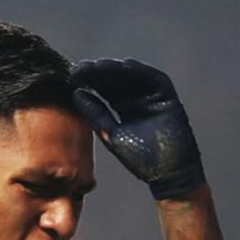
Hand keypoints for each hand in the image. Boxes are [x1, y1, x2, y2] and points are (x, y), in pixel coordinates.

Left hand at [71, 58, 204, 199]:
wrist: (167, 173)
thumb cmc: (140, 159)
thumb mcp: (111, 134)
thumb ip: (96, 114)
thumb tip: (76, 94)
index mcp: (121, 107)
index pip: (104, 89)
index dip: (89, 81)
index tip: (72, 75)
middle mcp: (135, 98)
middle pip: (116, 80)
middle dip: (99, 72)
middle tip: (81, 68)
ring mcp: (151, 96)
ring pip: (132, 77)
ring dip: (116, 69)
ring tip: (99, 66)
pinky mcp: (167, 97)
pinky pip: (155, 80)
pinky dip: (142, 72)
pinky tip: (126, 66)